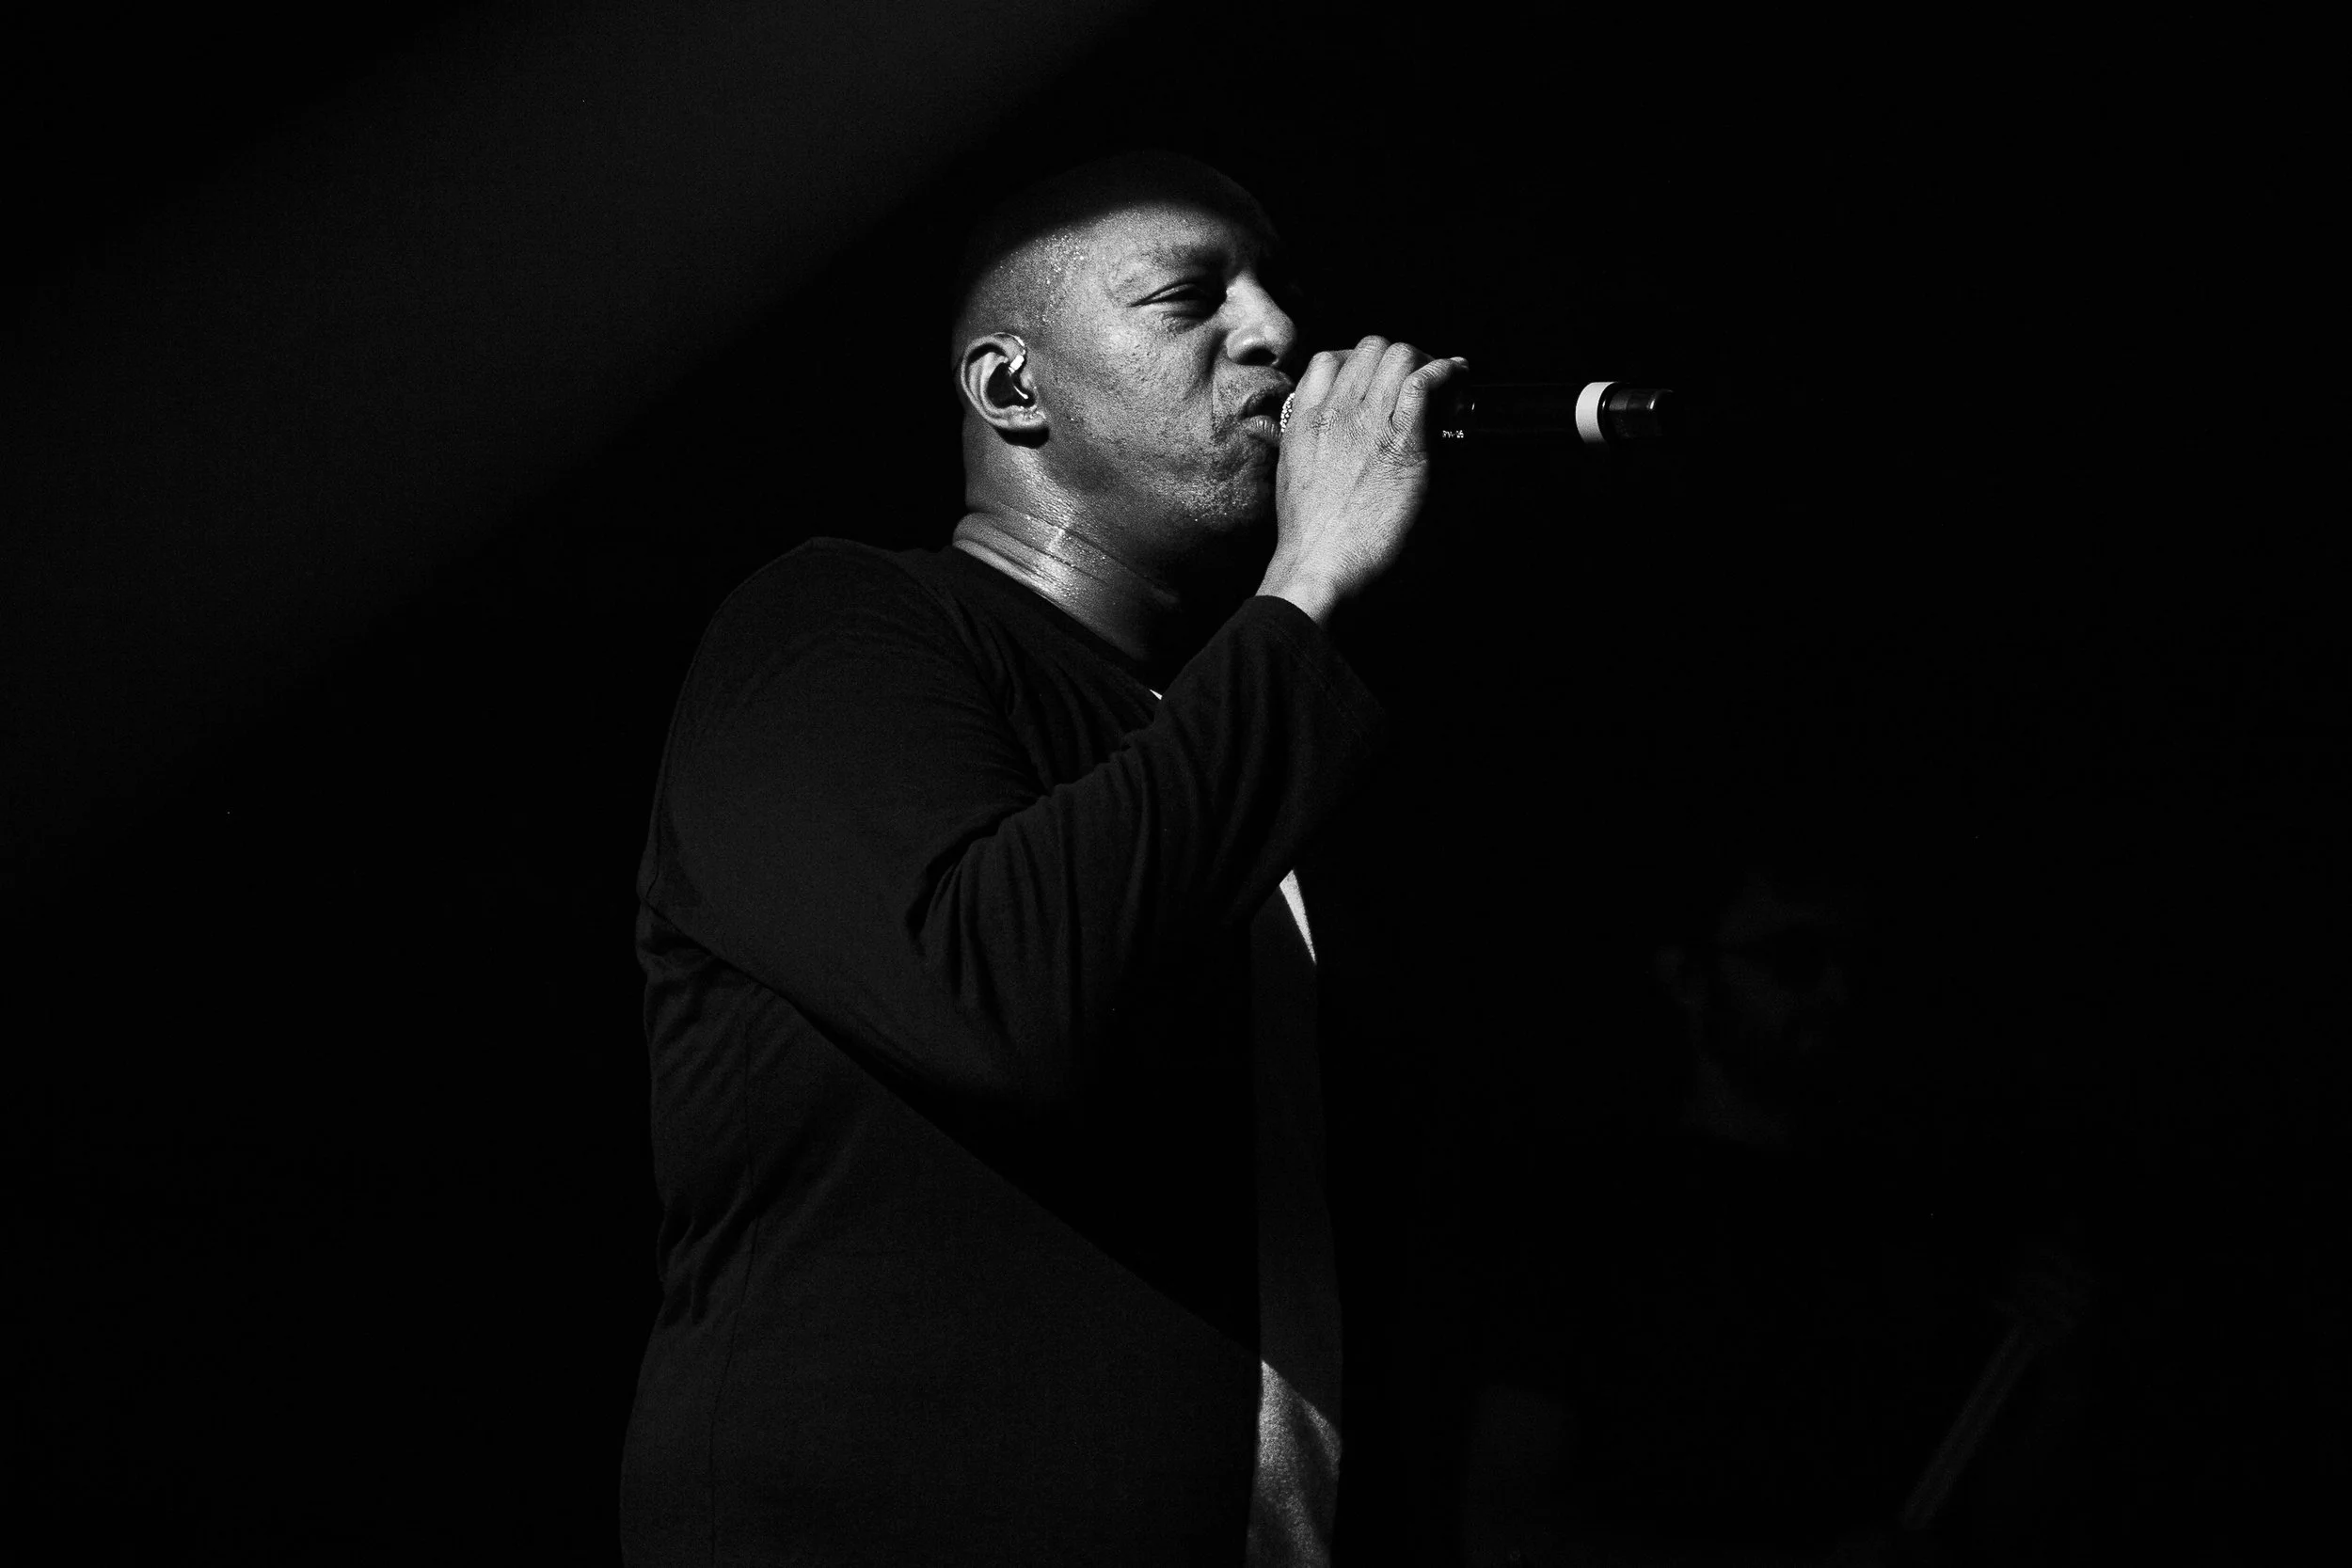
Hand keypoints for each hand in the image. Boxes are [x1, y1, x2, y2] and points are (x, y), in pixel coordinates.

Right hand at [1257, 335, 1464, 623]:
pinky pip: (1425, 385)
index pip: (1328, 359)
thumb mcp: (1295, 476)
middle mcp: (1336, 410)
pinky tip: (1457, 377)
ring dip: (1426, 362)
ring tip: (1444, 379)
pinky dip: (1446, 373)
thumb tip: (1339, 439)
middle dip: (1399, 357)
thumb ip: (1312, 445)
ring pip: (1399, 356)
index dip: (1358, 361)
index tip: (1378, 378)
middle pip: (1370, 349)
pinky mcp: (1402, 443)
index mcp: (1306, 419)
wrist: (1318, 563)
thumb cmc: (1308, 536)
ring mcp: (1369, 423)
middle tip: (1418, 379)